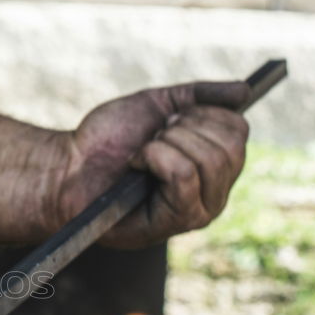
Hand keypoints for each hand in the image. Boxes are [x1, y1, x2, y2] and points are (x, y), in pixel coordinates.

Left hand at [54, 81, 249, 248]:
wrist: (68, 166)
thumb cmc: (109, 140)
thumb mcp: (159, 105)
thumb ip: (201, 96)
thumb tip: (245, 91)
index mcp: (214, 166)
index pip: (238, 129)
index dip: (201, 113)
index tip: (168, 119)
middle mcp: (213, 192)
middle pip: (230, 145)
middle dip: (183, 128)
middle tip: (152, 137)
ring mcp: (197, 212)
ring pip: (209, 160)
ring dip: (166, 144)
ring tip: (142, 153)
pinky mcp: (174, 223)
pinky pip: (184, 176)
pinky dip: (155, 158)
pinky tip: (137, 165)